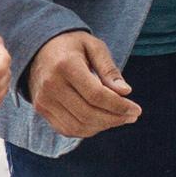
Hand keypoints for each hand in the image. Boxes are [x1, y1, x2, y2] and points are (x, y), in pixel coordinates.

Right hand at [26, 31, 140, 143]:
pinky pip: (67, 129)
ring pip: (79, 126)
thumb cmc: (72, 46)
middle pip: (88, 114)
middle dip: (115, 119)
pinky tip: (101, 121)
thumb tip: (125, 92)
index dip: (119, 106)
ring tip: (118, 118)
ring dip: (103, 126)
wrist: (38, 48)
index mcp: (65, 65)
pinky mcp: (41, 109)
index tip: (137, 110)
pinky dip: (88, 130)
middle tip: (132, 116)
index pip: (96, 95)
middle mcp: (51, 85)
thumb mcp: (94, 47)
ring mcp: (44, 100)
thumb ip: (109, 69)